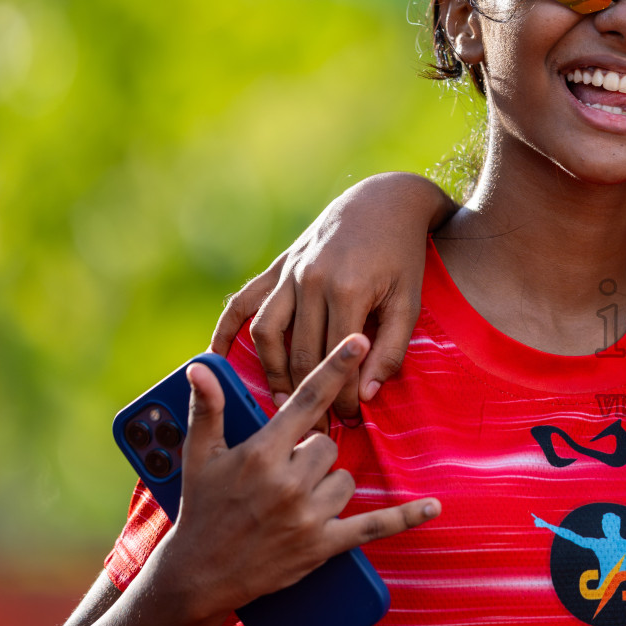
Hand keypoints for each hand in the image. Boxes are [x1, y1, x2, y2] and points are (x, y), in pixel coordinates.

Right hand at [162, 335, 439, 620]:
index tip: (359, 339)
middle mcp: (287, 482)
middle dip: (311, 455)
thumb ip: (208, 410)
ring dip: (327, 486)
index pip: (307, 402)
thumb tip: (201, 369)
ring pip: (344, 478)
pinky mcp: (322, 545)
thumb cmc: (201, 510)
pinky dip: (405, 517)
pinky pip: (374, 525)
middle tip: (282, 476)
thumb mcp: (198, 458)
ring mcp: (307, 515)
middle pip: (329, 444)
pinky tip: (433, 506)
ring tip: (294, 502)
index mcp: (261, 454)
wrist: (199, 575)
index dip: (335, 367)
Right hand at [209, 173, 455, 415]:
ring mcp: (290, 272)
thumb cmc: (403, 257)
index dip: (340, 397)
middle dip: (307, 395)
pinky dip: (226, 330)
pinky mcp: (279, 265)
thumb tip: (365, 394)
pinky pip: (244, 301)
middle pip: (299, 355)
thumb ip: (389, 351)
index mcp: (346, 292)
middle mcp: (311, 281)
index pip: (334, 363)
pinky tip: (217, 357)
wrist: (385, 202)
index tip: (349, 420)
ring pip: (266, 334)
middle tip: (317, 423)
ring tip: (281, 401)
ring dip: (271, 372)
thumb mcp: (408, 303)